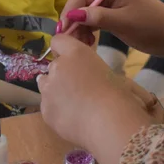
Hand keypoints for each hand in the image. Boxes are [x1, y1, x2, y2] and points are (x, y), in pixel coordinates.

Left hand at [37, 35, 155, 163]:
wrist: (108, 122)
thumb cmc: (118, 94)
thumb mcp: (110, 73)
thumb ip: (92, 68)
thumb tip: (90, 76)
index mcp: (75, 52)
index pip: (58, 40)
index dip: (62, 49)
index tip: (70, 59)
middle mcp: (57, 67)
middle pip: (53, 66)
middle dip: (62, 74)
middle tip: (79, 87)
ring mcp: (48, 90)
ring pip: (45, 85)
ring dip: (55, 90)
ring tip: (74, 104)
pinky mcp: (45, 110)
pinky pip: (48, 106)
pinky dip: (57, 110)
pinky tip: (72, 118)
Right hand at [58, 0, 163, 57]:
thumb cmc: (151, 27)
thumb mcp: (123, 23)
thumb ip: (97, 17)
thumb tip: (72, 16)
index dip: (70, 11)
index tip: (62, 30)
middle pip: (82, 2)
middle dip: (73, 21)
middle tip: (68, 41)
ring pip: (86, 12)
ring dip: (80, 28)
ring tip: (79, 45)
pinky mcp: (113, 11)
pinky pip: (94, 19)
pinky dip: (88, 30)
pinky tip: (87, 43)